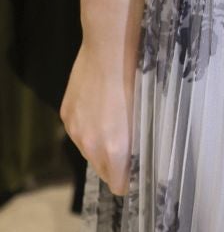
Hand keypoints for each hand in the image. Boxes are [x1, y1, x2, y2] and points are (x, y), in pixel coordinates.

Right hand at [60, 0, 145, 195]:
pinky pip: (79, 131)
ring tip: (117, 121)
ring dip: (102, 144)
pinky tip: (103, 108)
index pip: (119, 184)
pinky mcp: (66, 114)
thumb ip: (144, 141)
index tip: (142, 171)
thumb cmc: (140, 77)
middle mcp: (91, 144)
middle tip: (134, 145)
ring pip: (89, 150)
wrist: (111, 47)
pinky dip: (90, 127)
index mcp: (115, 148)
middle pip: (103, 170)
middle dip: (117, 163)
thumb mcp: (150, 114)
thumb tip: (149, 156)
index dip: (131, 179)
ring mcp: (75, 129)